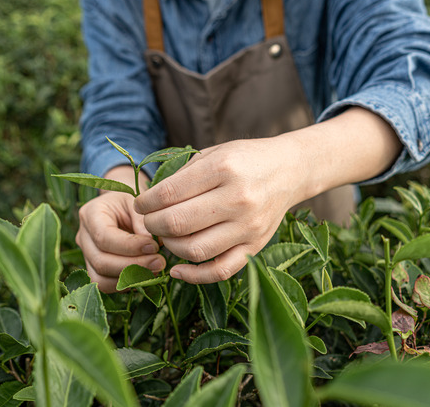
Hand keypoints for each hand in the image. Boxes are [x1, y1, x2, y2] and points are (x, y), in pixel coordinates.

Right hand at [76, 191, 163, 293]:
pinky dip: (126, 284)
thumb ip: (143, 221)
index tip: (154, 246)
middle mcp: (84, 236)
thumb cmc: (131, 201)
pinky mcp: (94, 269)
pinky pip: (105, 285)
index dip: (130, 246)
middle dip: (133, 266)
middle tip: (159, 261)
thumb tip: (150, 247)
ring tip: (155, 269)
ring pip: (101, 278)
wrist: (123, 206)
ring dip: (130, 279)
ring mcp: (86, 255)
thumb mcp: (138, 202)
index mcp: (91, 214)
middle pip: (101, 261)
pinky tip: (145, 275)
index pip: (104, 237)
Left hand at [134, 137, 301, 283]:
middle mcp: (237, 198)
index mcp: (222, 168)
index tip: (140, 204)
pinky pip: (221, 271)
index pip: (169, 194)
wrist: (289, 170)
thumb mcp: (212, 153)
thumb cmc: (244, 159)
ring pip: (195, 250)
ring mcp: (249, 225)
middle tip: (149, 222)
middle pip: (178, 223)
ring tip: (166, 237)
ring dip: (170, 247)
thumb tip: (147, 202)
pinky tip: (177, 270)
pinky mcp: (256, 246)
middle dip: (153, 225)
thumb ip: (181, 176)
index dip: (146, 203)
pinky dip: (194, 276)